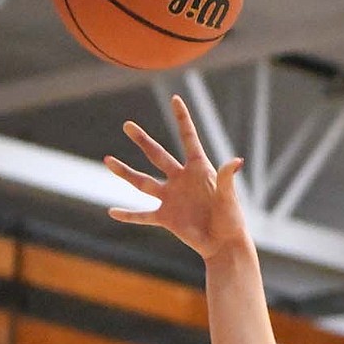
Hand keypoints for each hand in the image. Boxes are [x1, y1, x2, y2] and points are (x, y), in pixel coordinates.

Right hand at [104, 94, 248, 259]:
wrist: (224, 244)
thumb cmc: (231, 220)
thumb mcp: (229, 198)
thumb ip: (227, 178)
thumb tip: (236, 160)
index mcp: (198, 169)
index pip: (188, 138)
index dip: (182, 119)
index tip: (175, 98)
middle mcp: (180, 180)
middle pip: (157, 155)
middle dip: (143, 140)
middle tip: (128, 125)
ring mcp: (171, 198)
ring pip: (143, 182)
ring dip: (125, 172)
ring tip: (107, 160)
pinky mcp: (166, 217)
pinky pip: (143, 216)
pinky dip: (128, 215)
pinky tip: (112, 212)